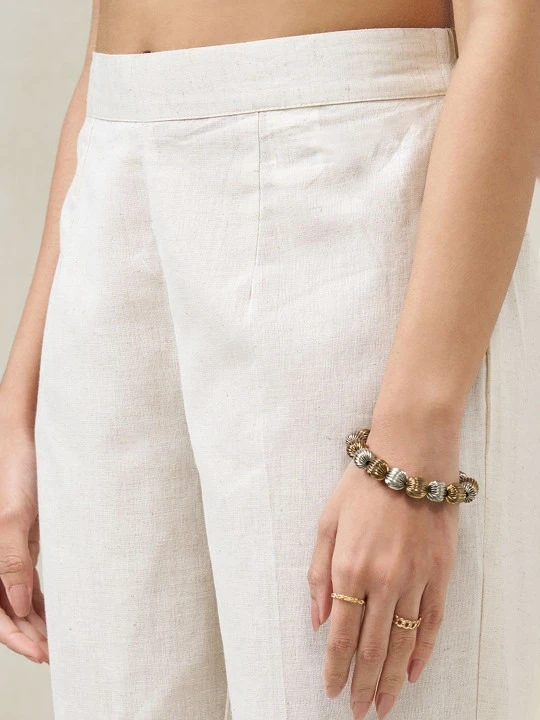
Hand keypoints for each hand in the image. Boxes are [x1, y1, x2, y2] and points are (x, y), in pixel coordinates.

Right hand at [0, 422, 48, 663]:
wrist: (28, 439)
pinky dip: (42, 598)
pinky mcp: (25, 541)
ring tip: (63, 638)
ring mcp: (10, 551)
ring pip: (19, 598)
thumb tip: (17, 607)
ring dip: (38, 620)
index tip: (43, 653)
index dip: (17, 638)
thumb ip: (11, 562)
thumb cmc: (16, 470)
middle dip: (31, 635)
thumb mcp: (15, 517)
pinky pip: (29, 579)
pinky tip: (59, 611)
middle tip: (60, 652)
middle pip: (8, 611)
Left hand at [307, 419, 460, 718]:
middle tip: (358, 710)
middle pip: (371, 647)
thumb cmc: (363, 486)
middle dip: (362, 683)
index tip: (332, 690)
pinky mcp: (440, 574)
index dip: (335, 668)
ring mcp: (414, 579)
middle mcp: (381, 580)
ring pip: (402, 643)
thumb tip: (316, 620)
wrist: (410, 458)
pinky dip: (422, 652)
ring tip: (383, 705)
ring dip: (391, 679)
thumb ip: (318, 574)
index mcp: (348, 568)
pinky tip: (412, 673)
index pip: (340, 634)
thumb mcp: (326, 523)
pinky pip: (431, 622)